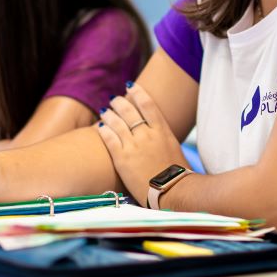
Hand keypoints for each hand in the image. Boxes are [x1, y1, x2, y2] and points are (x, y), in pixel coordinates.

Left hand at [96, 82, 187, 204]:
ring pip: (116, 122)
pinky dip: (103, 130)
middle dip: (120, 102)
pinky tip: (100, 127)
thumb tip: (156, 130)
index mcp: (162, 131)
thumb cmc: (176, 173)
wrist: (173, 191)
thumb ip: (162, 136)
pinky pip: (109, 139)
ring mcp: (134, 146)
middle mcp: (147, 135)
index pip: (148, 104)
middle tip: (115, 99)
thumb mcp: (173, 148)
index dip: (137, 92)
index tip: (130, 86)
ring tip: (105, 110)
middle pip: (129, 111)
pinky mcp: (122, 159)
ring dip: (109, 114)